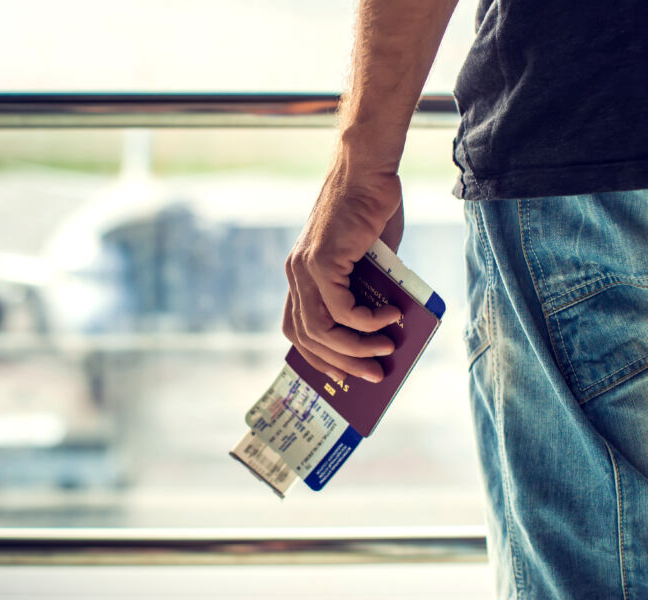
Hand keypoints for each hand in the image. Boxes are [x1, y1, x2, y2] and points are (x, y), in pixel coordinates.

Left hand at [282, 162, 403, 382]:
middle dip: (341, 362)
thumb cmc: (371, 212)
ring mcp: (304, 269)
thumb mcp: (370, 262)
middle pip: (307, 337)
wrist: (369, 172)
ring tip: (385, 353)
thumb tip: (384, 329)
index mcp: (300, 276)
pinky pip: (341, 308)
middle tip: (372, 375)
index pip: (296, 329)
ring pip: (322, 328)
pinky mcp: (321, 261)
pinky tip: (389, 320)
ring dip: (356, 348)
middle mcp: (295, 275)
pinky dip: (366, 322)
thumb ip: (368, 291)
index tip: (341, 374)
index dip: (316, 356)